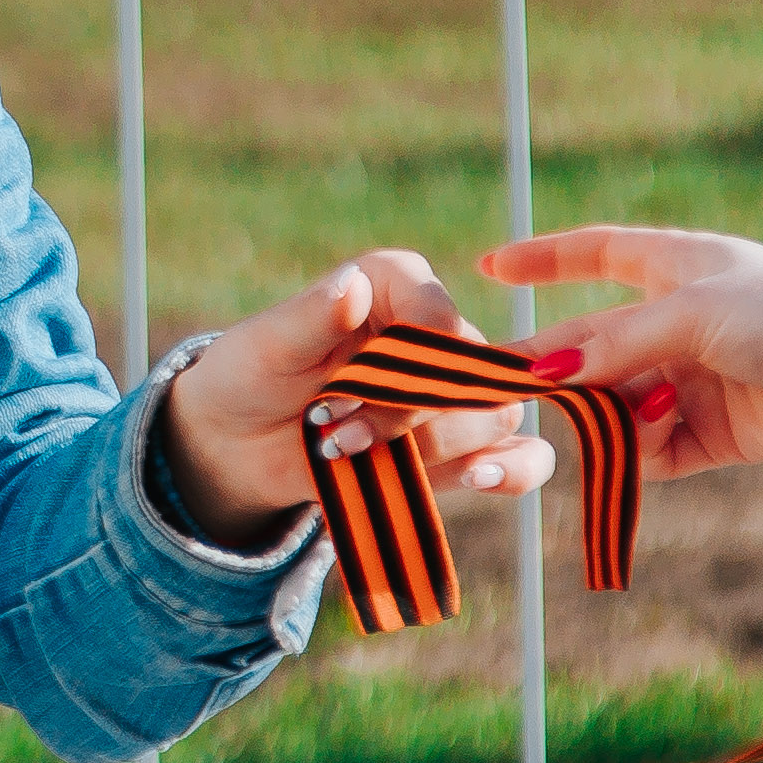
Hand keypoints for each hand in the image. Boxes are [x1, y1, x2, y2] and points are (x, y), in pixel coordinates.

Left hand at [154, 250, 559, 541]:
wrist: (241, 442)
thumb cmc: (251, 375)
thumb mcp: (266, 345)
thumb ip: (312, 317)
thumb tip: (352, 286)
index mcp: (397, 285)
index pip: (439, 317)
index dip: (410, 363)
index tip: (345, 389)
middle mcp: (436, 333)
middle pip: (476, 374)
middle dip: (410, 414)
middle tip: (336, 431)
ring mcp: (453, 392)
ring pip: (494, 418)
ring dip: (429, 448)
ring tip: (354, 452)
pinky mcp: (459, 449)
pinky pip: (521, 458)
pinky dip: (510, 471)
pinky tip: (478, 477)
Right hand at [474, 225, 762, 473]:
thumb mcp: (694, 313)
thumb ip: (617, 343)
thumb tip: (547, 373)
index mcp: (676, 267)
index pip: (594, 254)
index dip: (544, 259)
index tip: (491, 267)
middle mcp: (677, 321)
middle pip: (591, 343)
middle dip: (557, 365)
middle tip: (511, 388)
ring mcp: (691, 378)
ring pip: (614, 401)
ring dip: (611, 410)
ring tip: (627, 411)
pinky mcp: (711, 431)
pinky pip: (651, 446)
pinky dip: (646, 445)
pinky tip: (664, 430)